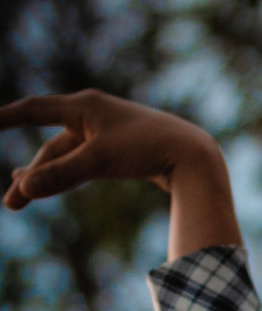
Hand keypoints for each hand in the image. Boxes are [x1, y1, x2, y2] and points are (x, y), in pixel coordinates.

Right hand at [1, 89, 220, 209]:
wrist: (194, 154)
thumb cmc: (147, 149)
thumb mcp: (99, 161)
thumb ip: (61, 175)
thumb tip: (24, 188)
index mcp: (85, 106)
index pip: (34, 110)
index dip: (6, 118)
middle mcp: (93, 114)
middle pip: (51, 146)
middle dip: (31, 175)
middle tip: (12, 204)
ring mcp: (107, 132)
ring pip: (67, 157)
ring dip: (46, 178)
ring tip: (22, 198)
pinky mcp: (121, 150)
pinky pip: (84, 162)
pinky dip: (68, 175)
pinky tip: (54, 183)